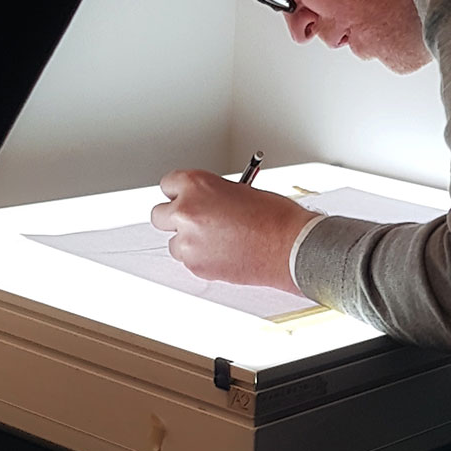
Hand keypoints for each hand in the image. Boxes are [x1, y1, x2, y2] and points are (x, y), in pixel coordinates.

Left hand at [150, 169, 316, 292]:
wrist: (290, 246)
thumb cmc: (275, 217)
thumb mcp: (240, 190)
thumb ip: (212, 196)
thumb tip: (203, 204)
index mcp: (196, 185)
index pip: (168, 184)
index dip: (179, 192)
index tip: (184, 197)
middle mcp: (186, 211)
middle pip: (160, 215)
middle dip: (176, 218)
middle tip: (197, 221)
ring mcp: (188, 241)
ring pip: (174, 242)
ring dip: (189, 241)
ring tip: (219, 240)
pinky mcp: (196, 266)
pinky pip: (189, 261)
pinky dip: (203, 258)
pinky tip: (226, 253)